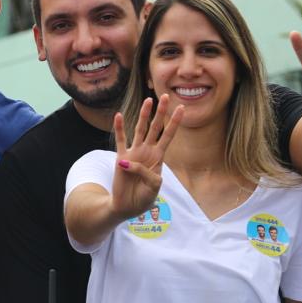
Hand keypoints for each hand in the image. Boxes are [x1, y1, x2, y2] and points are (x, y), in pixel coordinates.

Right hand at [111, 95, 183, 219]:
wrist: (127, 206)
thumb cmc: (143, 198)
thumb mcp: (153, 187)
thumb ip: (145, 173)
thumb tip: (128, 163)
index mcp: (158, 157)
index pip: (168, 135)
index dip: (175, 122)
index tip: (182, 108)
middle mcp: (147, 151)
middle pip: (156, 127)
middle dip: (161, 112)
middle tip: (166, 95)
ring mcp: (134, 153)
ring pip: (140, 129)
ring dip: (144, 115)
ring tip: (148, 100)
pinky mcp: (121, 158)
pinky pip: (120, 140)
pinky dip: (119, 128)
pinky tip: (119, 116)